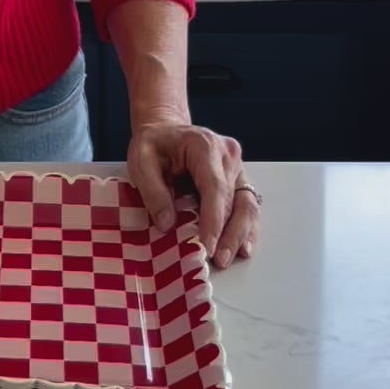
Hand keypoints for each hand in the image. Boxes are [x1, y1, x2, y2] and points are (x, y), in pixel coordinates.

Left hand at [127, 120, 259, 267]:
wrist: (166, 128)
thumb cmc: (154, 144)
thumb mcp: (141, 161)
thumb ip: (153, 191)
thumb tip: (167, 224)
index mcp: (205, 146)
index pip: (214, 187)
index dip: (213, 220)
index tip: (207, 245)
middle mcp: (228, 155)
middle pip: (236, 200)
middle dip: (228, 234)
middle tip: (217, 260)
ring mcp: (237, 167)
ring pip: (247, 205)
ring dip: (239, 235)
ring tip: (226, 258)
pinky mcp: (239, 179)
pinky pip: (247, 206)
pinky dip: (245, 228)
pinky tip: (242, 247)